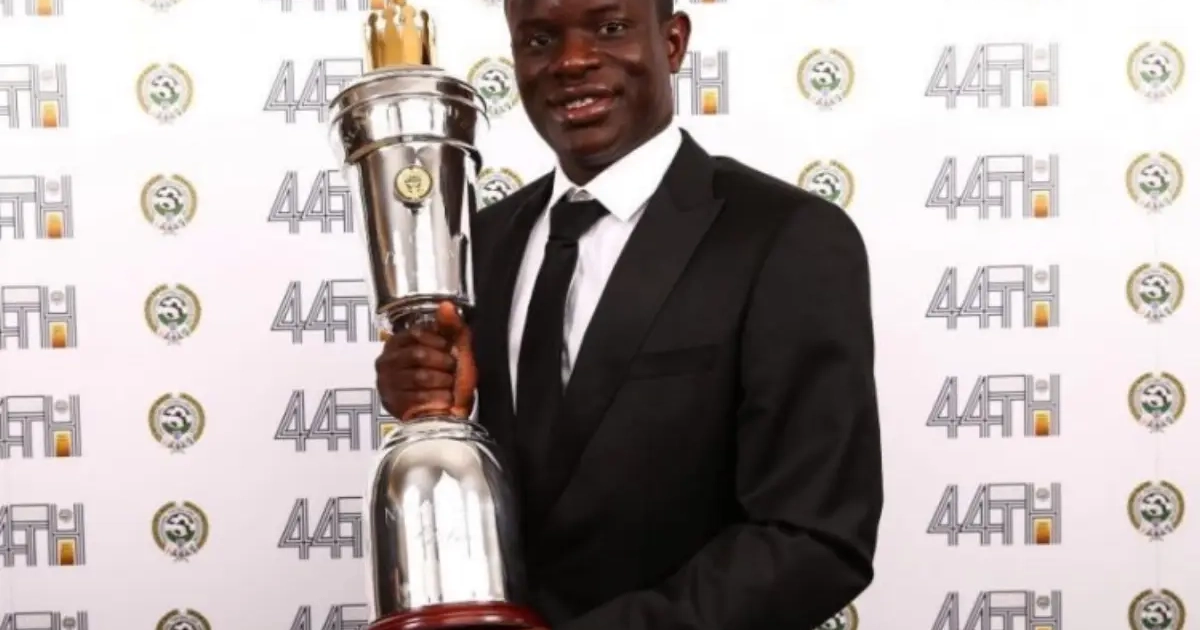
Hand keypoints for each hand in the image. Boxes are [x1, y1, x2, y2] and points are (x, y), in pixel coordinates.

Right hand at [376, 301, 475, 420]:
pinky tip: (443, 399)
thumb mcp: (457, 348)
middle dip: (443, 364)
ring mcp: (386, 383)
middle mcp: (386, 361)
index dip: (439, 342)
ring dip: (442, 382)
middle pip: (418, 355)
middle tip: (451, 370)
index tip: (449, 349)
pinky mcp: (392, 404)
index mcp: (398, 343)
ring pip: (420, 376)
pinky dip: (437, 399)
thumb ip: (452, 326)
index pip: (417, 333)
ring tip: (448, 385)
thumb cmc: (453, 379)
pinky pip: (418, 398)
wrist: (452, 412)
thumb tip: (446, 305)